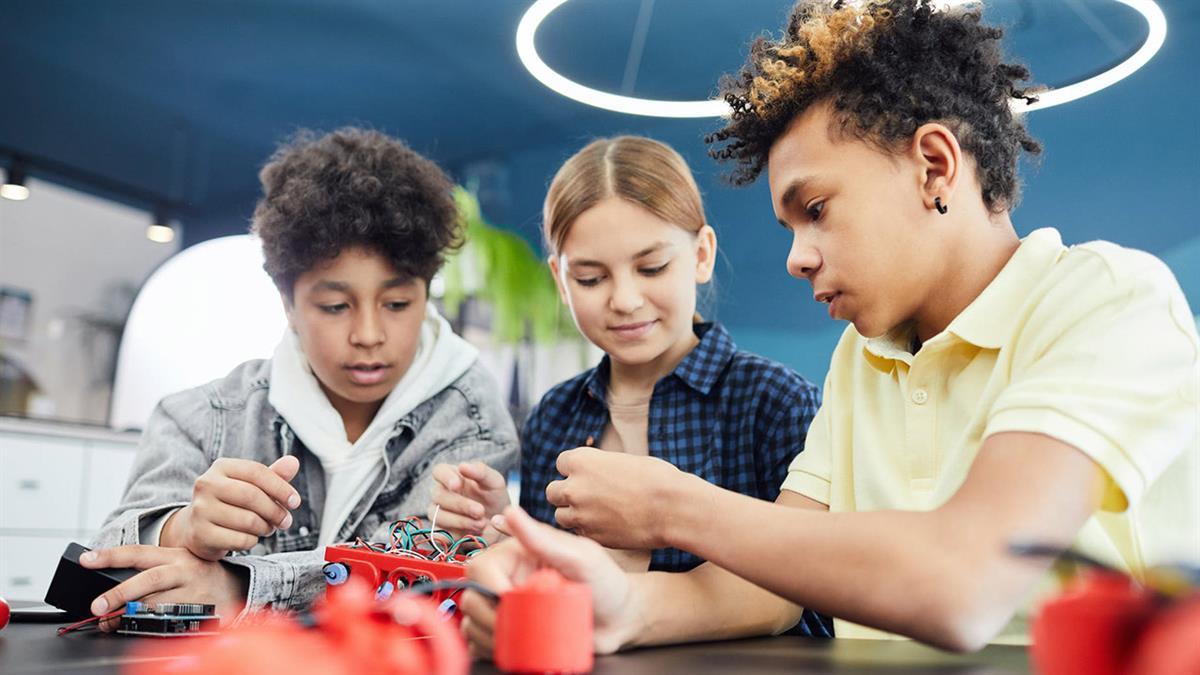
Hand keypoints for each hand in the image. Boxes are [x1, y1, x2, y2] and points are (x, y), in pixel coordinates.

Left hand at [79, 545, 248, 630]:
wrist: (234, 586)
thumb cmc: (195, 574)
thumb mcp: (175, 562)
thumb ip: (147, 569)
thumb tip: (106, 585)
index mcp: (174, 555)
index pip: (138, 552)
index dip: (110, 555)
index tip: (86, 560)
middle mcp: (184, 571)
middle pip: (149, 579)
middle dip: (119, 594)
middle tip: (96, 606)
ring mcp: (193, 593)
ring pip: (157, 605)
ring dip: (129, 616)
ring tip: (109, 622)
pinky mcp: (199, 612)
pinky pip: (169, 622)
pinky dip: (148, 628)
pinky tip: (135, 628)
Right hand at [161, 456, 300, 560]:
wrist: (197, 528)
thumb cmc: (231, 502)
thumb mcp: (251, 485)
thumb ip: (273, 475)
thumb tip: (293, 462)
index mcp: (221, 467)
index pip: (257, 472)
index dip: (281, 488)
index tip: (295, 502)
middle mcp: (206, 484)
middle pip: (252, 496)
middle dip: (275, 511)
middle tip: (285, 521)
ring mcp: (200, 509)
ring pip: (248, 521)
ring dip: (266, 527)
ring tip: (267, 528)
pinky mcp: (200, 534)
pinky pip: (239, 540)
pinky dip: (252, 541)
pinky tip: (251, 538)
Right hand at [429, 461, 509, 541]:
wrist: (499, 525)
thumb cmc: (494, 497)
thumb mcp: (494, 482)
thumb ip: (481, 471)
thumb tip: (462, 466)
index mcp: (452, 476)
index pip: (439, 471)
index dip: (445, 478)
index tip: (457, 485)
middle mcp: (441, 493)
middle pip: (438, 495)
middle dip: (460, 504)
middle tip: (480, 511)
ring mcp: (438, 513)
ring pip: (437, 515)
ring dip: (460, 521)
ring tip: (481, 524)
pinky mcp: (440, 533)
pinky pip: (440, 534)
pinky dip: (457, 535)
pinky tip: (472, 534)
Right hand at [460, 506, 635, 657]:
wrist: (622, 619)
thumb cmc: (607, 582)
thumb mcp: (580, 557)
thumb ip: (544, 538)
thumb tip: (511, 511)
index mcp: (516, 555)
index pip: (481, 567)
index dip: (489, 587)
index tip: (510, 602)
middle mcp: (507, 580)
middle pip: (473, 597)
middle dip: (489, 618)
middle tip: (518, 628)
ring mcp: (508, 608)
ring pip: (474, 623)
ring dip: (489, 638)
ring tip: (521, 642)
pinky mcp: (512, 632)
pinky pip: (483, 643)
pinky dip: (489, 650)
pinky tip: (512, 651)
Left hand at [546, 447, 689, 548]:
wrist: (672, 508)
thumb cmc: (656, 479)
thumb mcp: (622, 461)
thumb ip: (599, 468)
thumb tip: (592, 475)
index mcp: (582, 461)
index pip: (561, 463)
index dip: (575, 470)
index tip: (588, 475)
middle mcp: (574, 487)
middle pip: (552, 491)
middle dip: (566, 494)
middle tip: (587, 497)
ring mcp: (580, 514)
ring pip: (560, 516)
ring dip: (574, 514)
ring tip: (597, 514)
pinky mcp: (590, 536)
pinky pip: (579, 533)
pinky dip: (588, 530)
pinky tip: (608, 526)